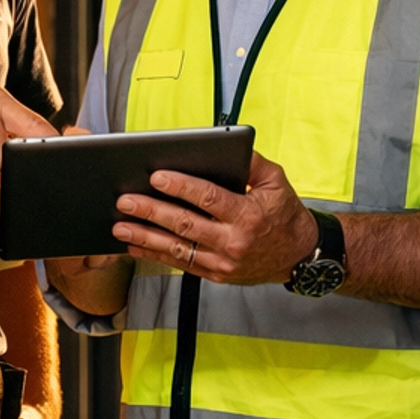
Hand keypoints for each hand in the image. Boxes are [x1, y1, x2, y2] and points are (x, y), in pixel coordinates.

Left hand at [112, 150, 316, 285]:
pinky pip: (181, 264)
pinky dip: (155, 254)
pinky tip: (134, 245)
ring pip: (177, 248)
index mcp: (247, 215)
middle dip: (152, 211)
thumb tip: (229, 143)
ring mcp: (222, 262)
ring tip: (120, 225)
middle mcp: (233, 241)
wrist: (299, 256)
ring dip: (145, 236)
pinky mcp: (215, 275)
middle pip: (185, 224)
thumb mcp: (276, 182)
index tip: (156, 177)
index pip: (208, 198)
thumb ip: (252, 162)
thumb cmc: (285, 215)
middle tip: (126, 201)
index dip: (181, 187)